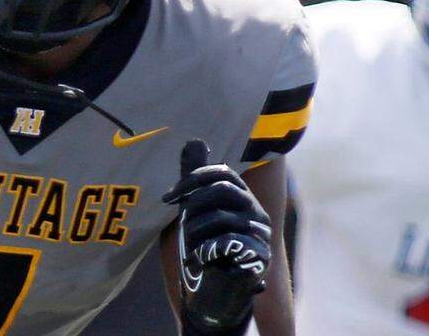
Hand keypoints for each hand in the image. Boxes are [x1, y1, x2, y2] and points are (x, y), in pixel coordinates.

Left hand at [162, 140, 270, 331]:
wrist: (218, 287)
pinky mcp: (259, 257)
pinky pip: (227, 242)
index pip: (221, 172)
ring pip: (219, 218)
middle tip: (180, 225)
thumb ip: (195, 177)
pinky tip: (201, 259)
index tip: (167, 198)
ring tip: (191, 248)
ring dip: (194, 233)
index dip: (191, 179)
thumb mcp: (196, 208)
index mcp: (242, 197)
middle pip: (221, 190)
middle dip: (192, 205)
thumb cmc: (206, 243)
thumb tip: (194, 139)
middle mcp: (256, 212)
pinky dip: (205, 250)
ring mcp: (261, 234)